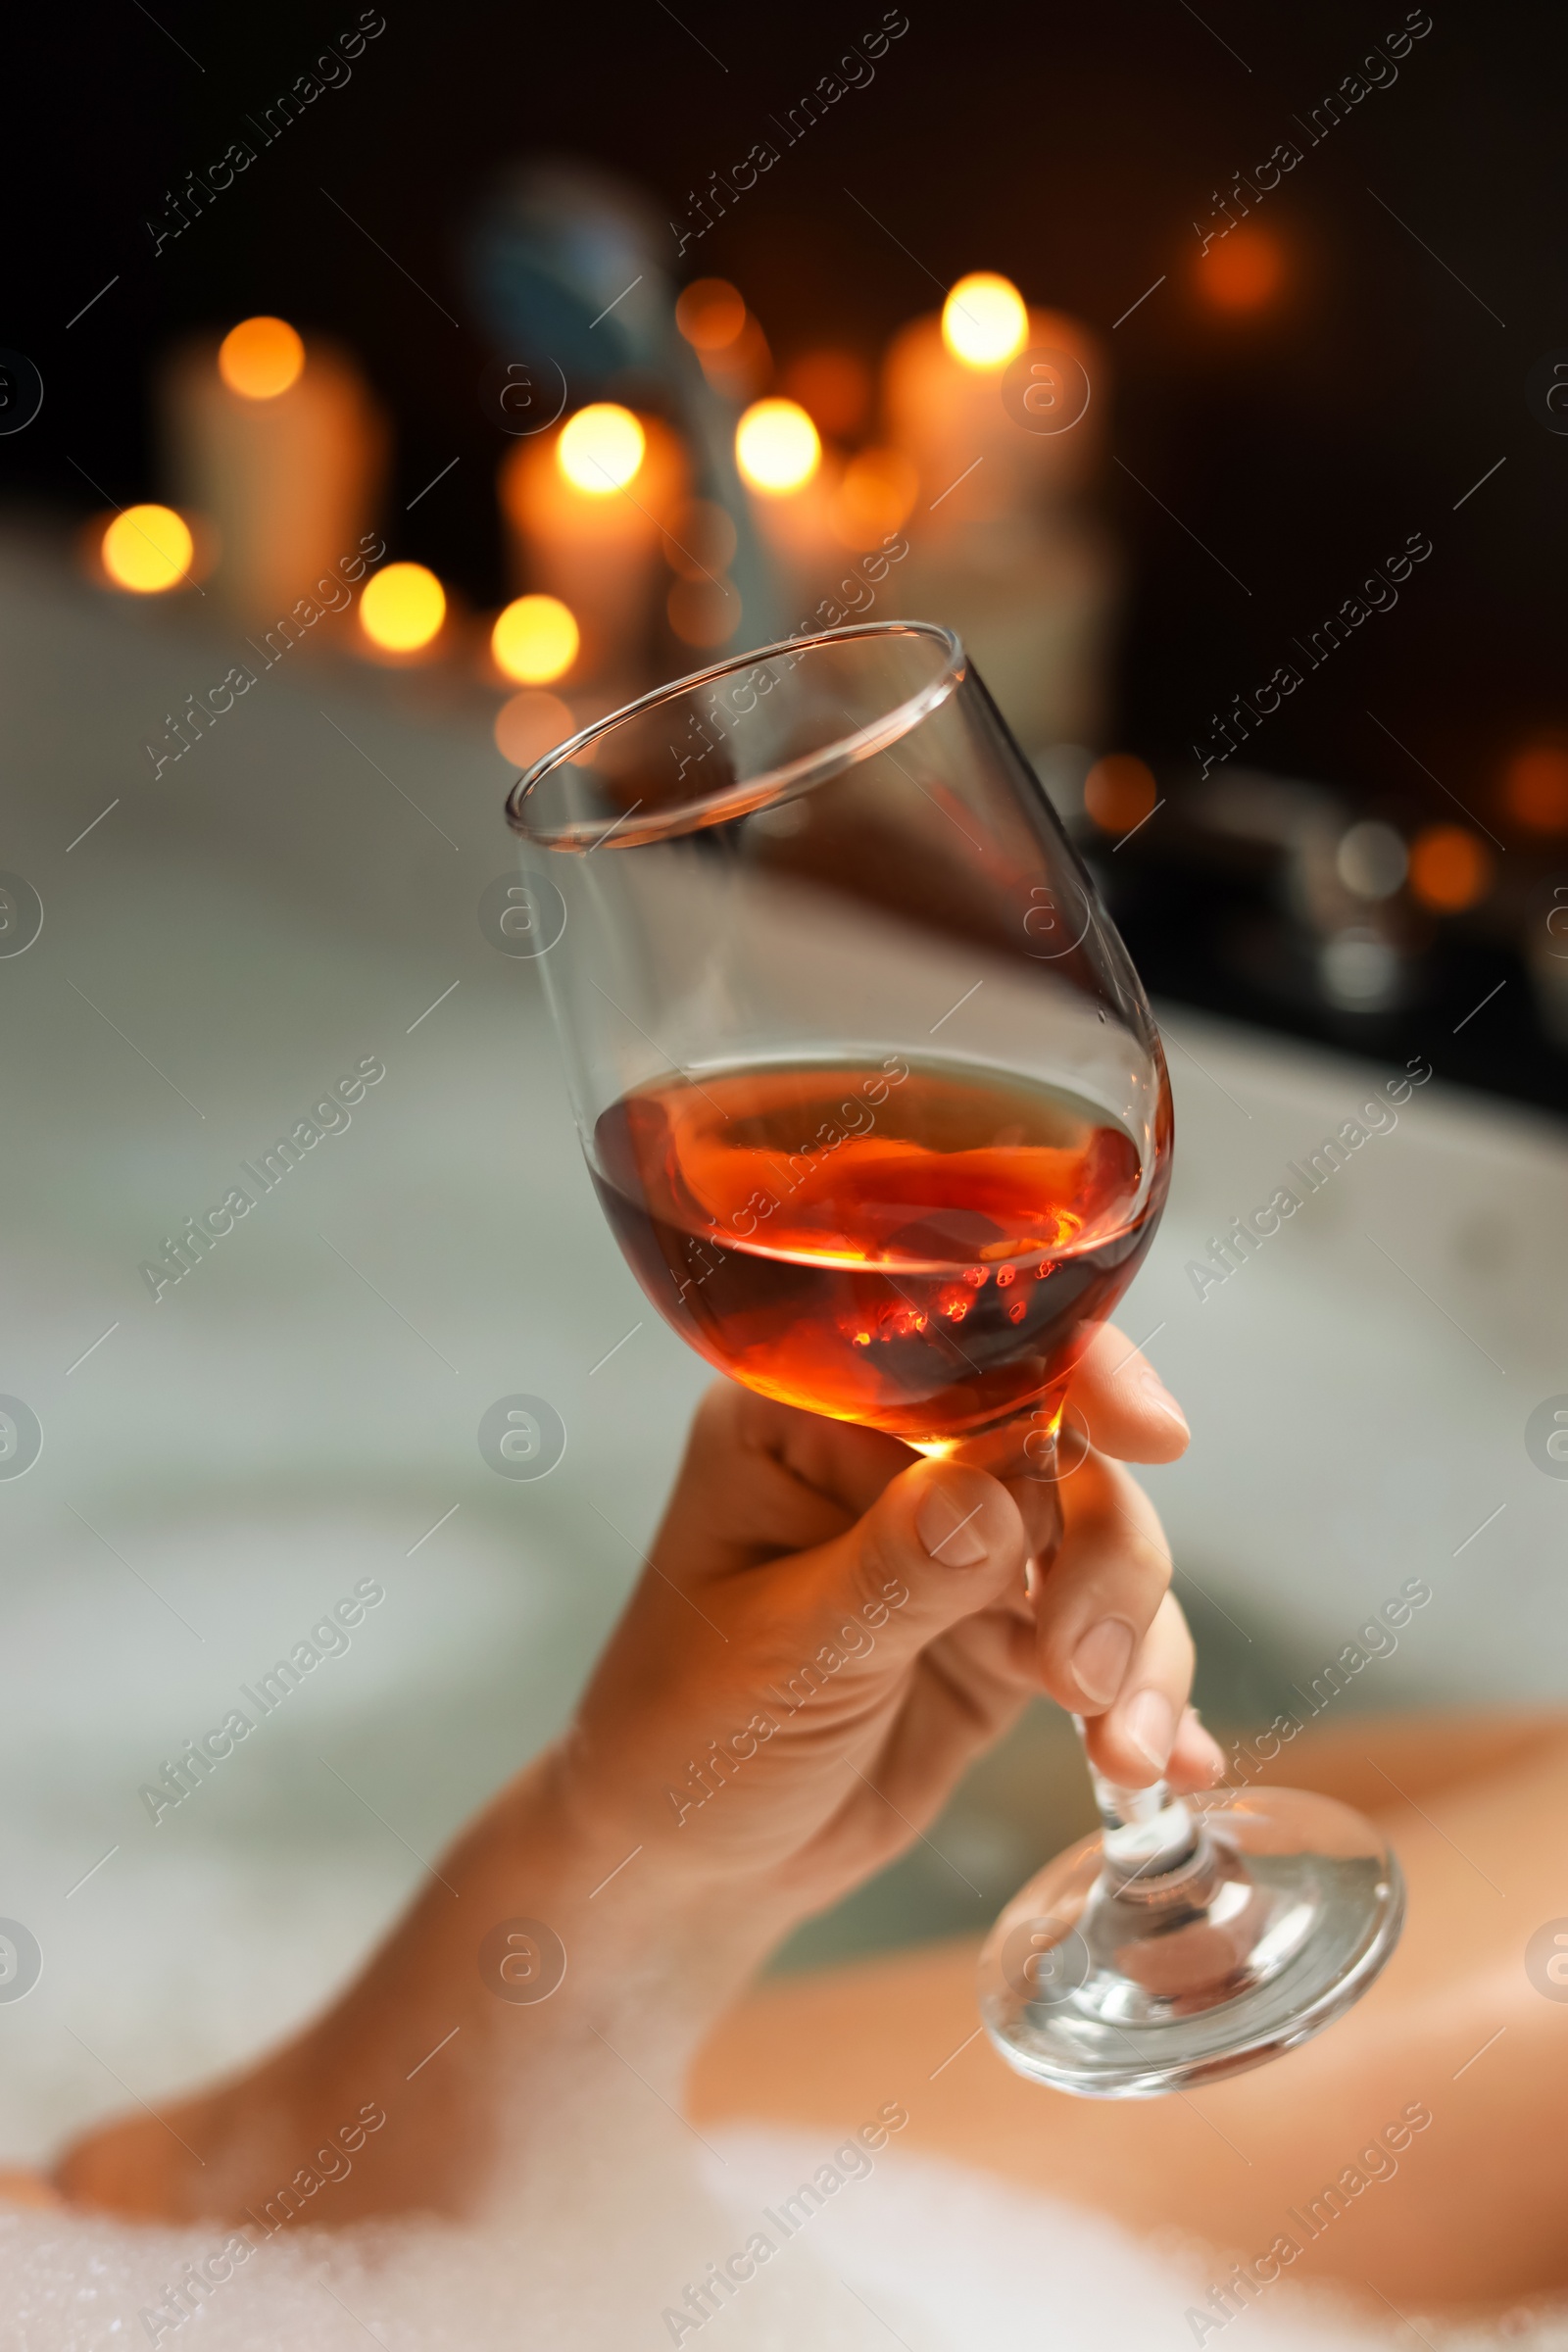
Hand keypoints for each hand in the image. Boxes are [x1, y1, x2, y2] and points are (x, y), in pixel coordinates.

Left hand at [560, 1323, 1222, 1937]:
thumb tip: (999, 1496)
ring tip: (1121, 1746)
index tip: (1148, 1433)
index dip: (1070, 1375)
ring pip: (1105, 1541)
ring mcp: (963, 1541)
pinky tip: (1165, 1761)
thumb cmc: (685, 1738)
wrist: (694, 1866)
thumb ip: (892, 1574)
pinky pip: (1111, 1633)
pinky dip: (1147, 1694)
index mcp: (808, 1418)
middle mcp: (897, 1461)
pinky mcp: (1008, 1627)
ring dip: (1134, 1640)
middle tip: (1084, 1671)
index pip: (957, 1356)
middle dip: (1105, 1555)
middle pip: (1060, 1449)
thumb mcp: (782, 1657)